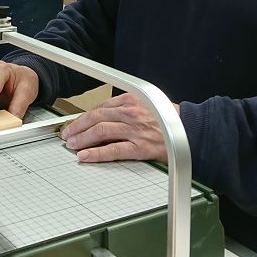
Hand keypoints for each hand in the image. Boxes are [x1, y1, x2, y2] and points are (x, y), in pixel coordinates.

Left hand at [60, 94, 178, 162]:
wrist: (189, 130)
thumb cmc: (167, 119)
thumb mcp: (144, 104)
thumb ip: (125, 108)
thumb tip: (103, 117)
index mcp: (130, 100)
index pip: (100, 107)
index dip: (83, 116)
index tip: (74, 123)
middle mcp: (130, 112)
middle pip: (96, 117)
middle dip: (77, 126)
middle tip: (67, 134)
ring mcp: (134, 130)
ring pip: (100, 131)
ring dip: (82, 138)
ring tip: (72, 145)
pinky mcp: (140, 147)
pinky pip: (113, 150)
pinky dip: (96, 153)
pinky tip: (85, 156)